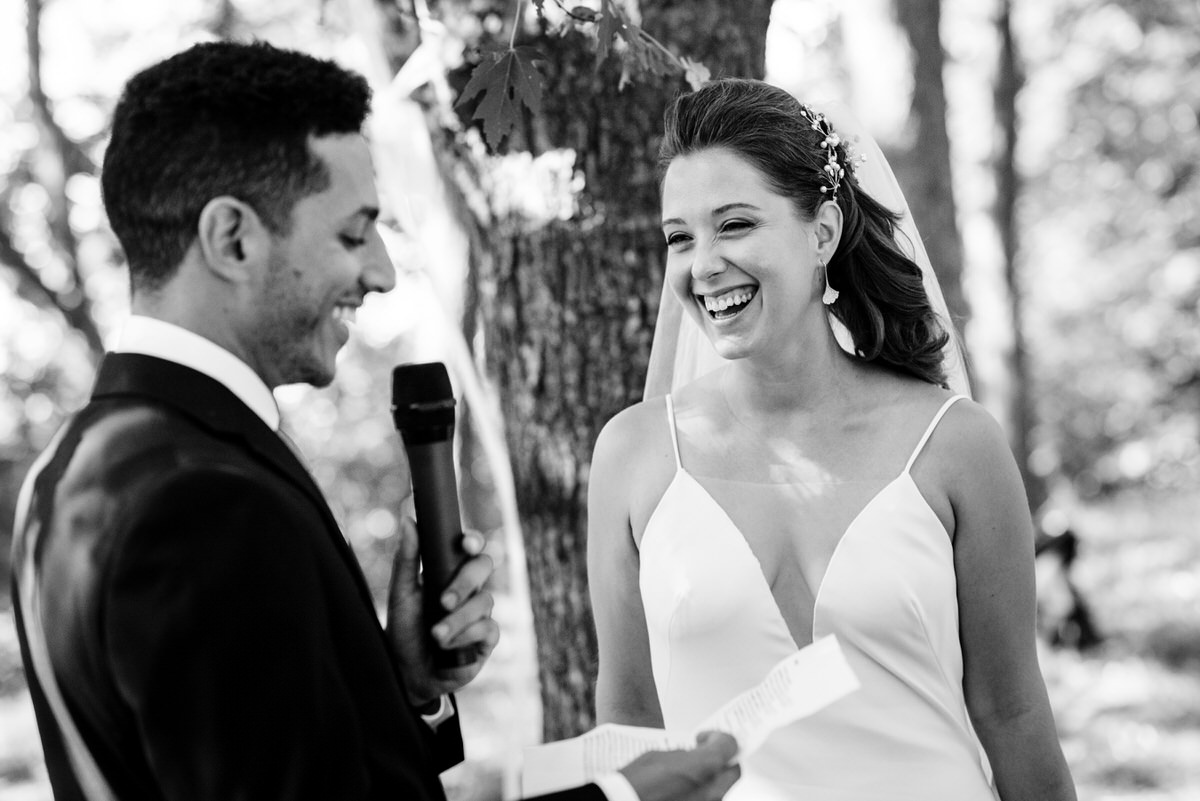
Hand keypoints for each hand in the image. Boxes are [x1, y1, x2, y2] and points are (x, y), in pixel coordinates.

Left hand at [386, 517, 499, 707]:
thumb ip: (407, 558)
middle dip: (465, 583)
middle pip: (484, 567)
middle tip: (442, 601)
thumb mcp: (401, 594)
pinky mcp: (487, 639)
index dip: (474, 541)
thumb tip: (408, 519)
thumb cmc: (404, 630)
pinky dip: (465, 637)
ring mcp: (481, 613)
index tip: (466, 544)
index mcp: (450, 572)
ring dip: (457, 620)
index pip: (470, 548)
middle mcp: (469, 589)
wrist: (406, 673)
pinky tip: (448, 648)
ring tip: (435, 635)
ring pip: (484, 602)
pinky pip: (488, 629)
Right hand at [619, 731, 739, 800]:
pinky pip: (708, 800)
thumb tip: (694, 755)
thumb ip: (685, 754)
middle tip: (706, 753)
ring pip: (721, 790)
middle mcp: (712, 792)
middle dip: (722, 760)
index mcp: (704, 768)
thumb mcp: (661, 756)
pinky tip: (685, 789)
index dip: (720, 738)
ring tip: (692, 773)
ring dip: (712, 778)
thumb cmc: (636, 783)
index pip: (730, 746)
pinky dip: (701, 793)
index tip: (707, 737)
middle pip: (732, 771)